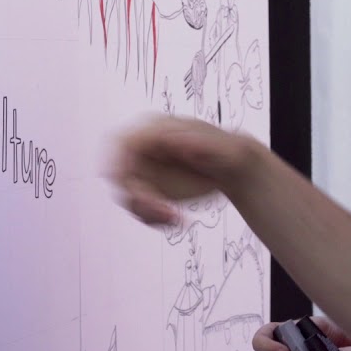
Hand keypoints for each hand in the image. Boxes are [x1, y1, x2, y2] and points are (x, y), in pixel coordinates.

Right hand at [108, 114, 259, 225]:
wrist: (232, 168)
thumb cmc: (228, 151)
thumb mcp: (220, 144)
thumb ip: (199, 142)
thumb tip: (174, 140)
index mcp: (157, 130)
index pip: (124, 143)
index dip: (118, 165)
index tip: (130, 188)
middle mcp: (145, 150)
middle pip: (122, 176)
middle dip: (140, 199)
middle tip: (166, 213)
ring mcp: (145, 171)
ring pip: (129, 196)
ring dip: (149, 212)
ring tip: (176, 219)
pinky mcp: (149, 189)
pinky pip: (140, 208)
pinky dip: (154, 218)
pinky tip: (175, 220)